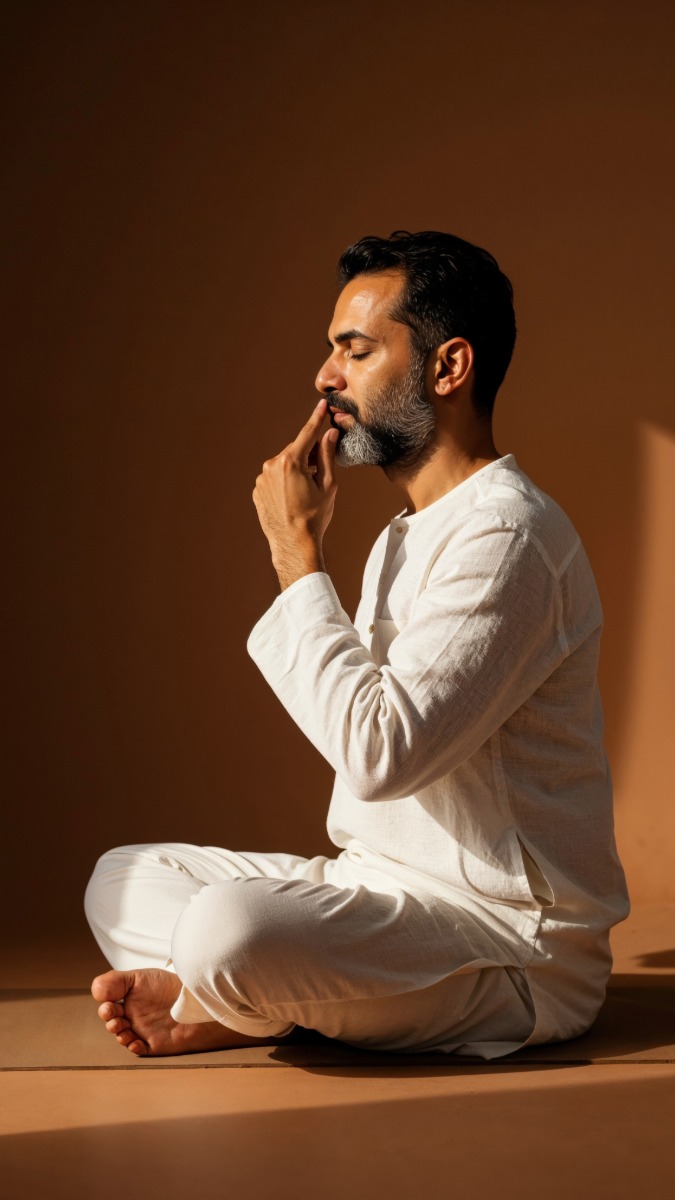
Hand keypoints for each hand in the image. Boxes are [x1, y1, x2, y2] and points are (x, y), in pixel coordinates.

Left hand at [253, 399, 339, 589]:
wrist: (293, 543)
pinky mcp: (257, 490)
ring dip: (296, 470)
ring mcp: (262, 479)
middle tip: (321, 471)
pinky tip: (294, 498)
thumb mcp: (328, 485)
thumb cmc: (314, 517)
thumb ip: (327, 456)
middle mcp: (272, 466)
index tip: (321, 404)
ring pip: (284, 464)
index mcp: (291, 461)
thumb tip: (329, 434)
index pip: (307, 433)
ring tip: (306, 492)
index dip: (316, 418)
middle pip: (296, 450)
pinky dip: (285, 482)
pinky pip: (274, 479)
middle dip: (309, 455)